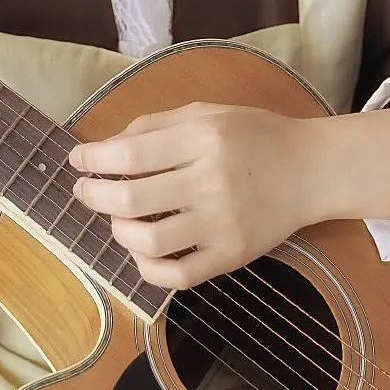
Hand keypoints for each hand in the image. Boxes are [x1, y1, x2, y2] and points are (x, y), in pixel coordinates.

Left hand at [67, 101, 317, 288]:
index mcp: (204, 139)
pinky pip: (178, 276)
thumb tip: (104, 148)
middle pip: (132, 199)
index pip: (131, 154)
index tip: (77, 160)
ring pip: (150, 241)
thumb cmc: (254, 136)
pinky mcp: (232, 256)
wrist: (312, 170)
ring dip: (118, 232)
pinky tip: (142, 252)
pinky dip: (147, 269)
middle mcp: (212, 181)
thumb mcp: (206, 113)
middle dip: (94, 196)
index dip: (93, 159)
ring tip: (117, 220)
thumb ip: (154, 126)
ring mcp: (223, 224)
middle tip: (84, 191)